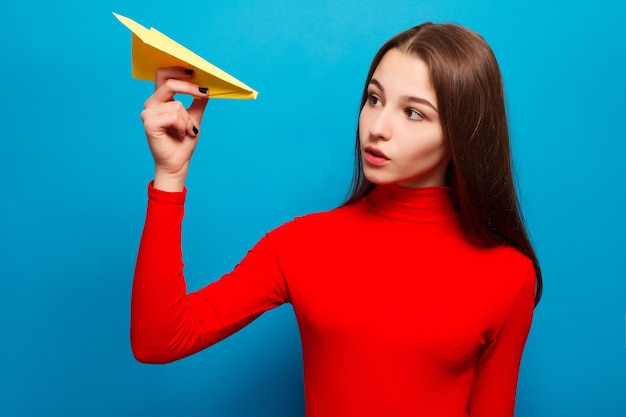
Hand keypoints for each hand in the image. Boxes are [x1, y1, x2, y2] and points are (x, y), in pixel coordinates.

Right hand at [141, 67, 208, 190]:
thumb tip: (207, 87)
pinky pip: (174, 116)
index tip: (195, 72)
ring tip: (186, 131)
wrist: (178, 162)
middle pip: (169, 83)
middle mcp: (152, 103)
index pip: (163, 75)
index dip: (177, 70)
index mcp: (161, 99)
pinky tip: (181, 134)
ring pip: (177, 105)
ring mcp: (148, 112)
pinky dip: (183, 126)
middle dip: (189, 87)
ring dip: (188, 120)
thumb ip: (198, 102)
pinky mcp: (149, 123)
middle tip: (204, 92)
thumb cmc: (183, 141)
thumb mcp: (194, 118)